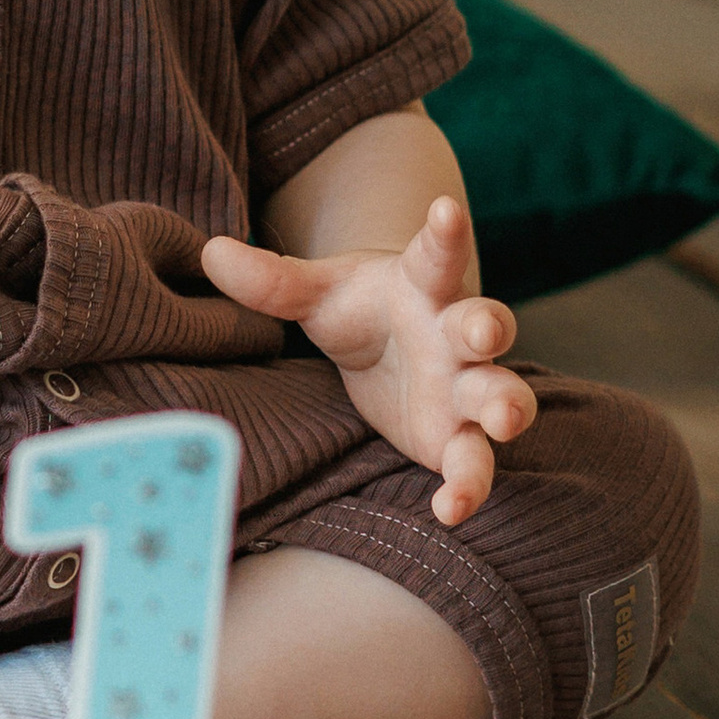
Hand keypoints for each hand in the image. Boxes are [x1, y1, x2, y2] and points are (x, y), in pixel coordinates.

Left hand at [200, 198, 536, 526]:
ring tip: (502, 420)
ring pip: (501, 394)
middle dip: (488, 326)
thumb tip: (211, 252)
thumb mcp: (314, 293)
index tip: (444, 208)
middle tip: (483, 330)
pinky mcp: (455, 439)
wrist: (383, 349)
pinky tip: (448, 510)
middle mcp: (453, 335)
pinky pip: (473, 465)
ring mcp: (463, 388)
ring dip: (507, 406)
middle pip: (485, 325)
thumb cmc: (357, 310)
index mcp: (423, 285)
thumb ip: (273, 280)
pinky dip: (468, 488)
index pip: (436, 253)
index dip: (444, 232)